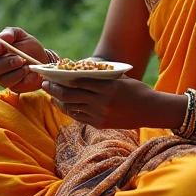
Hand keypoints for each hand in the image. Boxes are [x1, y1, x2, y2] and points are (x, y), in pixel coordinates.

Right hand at [0, 26, 46, 93]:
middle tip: (18, 59)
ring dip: (13, 71)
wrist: (43, 60)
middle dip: (2, 63)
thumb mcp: (21, 35)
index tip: (1, 47)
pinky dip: (20, 76)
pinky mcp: (10, 85)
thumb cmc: (28, 46)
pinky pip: (10, 84)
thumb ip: (11, 32)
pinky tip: (27, 70)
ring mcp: (0, 76)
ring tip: (25, 64)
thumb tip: (3, 37)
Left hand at [41, 75, 157, 129]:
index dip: (61, 79)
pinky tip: (65, 105)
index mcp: (108, 87)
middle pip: (70, 95)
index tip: (50, 75)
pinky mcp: (100, 124)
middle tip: (45, 85)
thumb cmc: (136, 90)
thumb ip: (100, 76)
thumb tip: (78, 71)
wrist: (150, 110)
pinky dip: (69, 110)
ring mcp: (100, 115)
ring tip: (52, 96)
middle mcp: (102, 102)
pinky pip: (79, 117)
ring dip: (59, 101)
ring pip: (72, 108)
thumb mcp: (119, 78)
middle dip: (54, 90)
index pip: (78, 82)